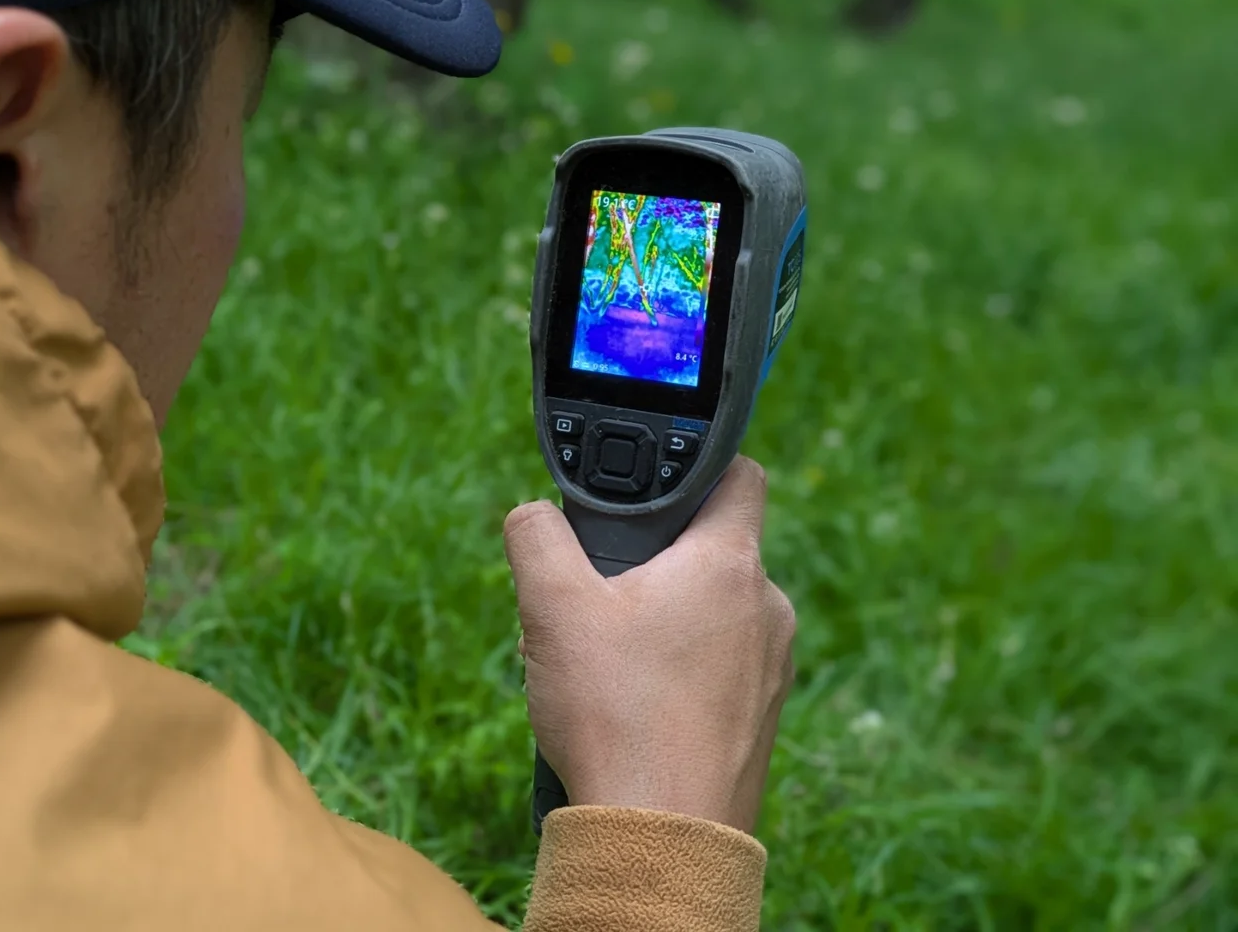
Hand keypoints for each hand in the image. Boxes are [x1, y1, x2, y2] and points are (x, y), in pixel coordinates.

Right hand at [503, 456, 794, 833]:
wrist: (660, 839)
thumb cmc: (617, 717)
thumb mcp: (552, 607)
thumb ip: (536, 535)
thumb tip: (533, 514)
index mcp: (728, 564)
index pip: (737, 475)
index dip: (697, 465)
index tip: (651, 487)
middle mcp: (767, 609)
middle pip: (710, 551)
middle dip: (653, 562)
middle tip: (599, 593)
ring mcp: (771, 669)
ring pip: (710, 614)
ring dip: (661, 621)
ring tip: (605, 660)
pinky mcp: (759, 719)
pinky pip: (716, 669)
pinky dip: (676, 672)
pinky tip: (629, 704)